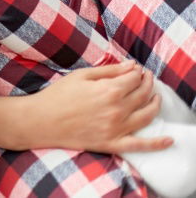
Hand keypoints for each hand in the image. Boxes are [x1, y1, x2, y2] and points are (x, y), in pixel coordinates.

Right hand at [15, 62, 170, 153]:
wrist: (42, 121)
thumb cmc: (58, 95)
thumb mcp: (81, 76)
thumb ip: (109, 70)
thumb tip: (132, 66)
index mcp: (109, 90)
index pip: (134, 79)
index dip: (138, 72)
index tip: (138, 69)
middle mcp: (117, 110)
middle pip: (143, 94)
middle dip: (148, 84)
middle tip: (147, 79)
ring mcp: (117, 128)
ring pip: (147, 115)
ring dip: (155, 104)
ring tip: (156, 97)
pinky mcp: (112, 143)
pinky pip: (140, 145)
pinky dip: (157, 144)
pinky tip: (169, 140)